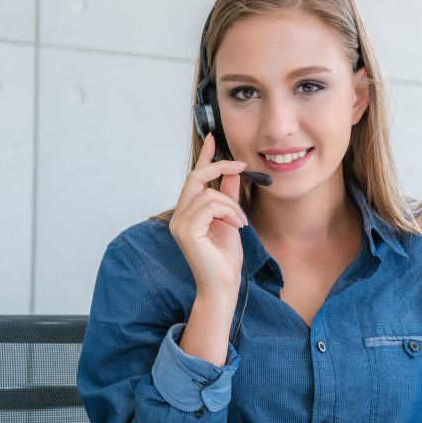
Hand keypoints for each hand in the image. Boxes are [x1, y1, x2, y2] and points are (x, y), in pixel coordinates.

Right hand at [169, 133, 248, 294]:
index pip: (194, 177)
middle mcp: (179, 215)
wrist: (224, 284)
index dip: (205, 156)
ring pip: (209, 193)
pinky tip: (236, 226)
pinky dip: (228, 212)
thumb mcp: (231, 219)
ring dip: (232, 204)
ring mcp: (180, 222)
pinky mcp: (186, 230)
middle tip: (242, 166)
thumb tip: (233, 173)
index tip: (214, 138)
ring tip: (240, 222)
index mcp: (188, 212)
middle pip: (196, 177)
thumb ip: (229, 196)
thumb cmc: (225, 257)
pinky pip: (210, 205)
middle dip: (220, 167)